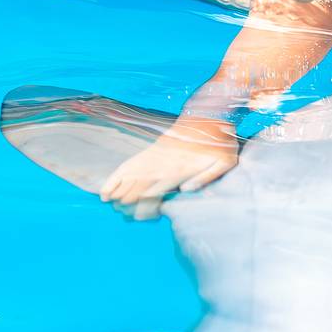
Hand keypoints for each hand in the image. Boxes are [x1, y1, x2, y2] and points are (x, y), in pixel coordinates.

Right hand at [99, 123, 238, 220]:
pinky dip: (117, 176)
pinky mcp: (151, 152)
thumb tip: (186, 189)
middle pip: (138, 186)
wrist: (208, 116)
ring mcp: (154, 157)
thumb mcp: (224, 160)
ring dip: (118, 189)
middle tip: (122, 212)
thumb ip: (207, 176)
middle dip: (128, 201)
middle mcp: (163, 163)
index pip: (154, 190)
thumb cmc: (219, 143)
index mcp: (179, 169)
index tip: (138, 215)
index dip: (144, 205)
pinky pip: (129, 164)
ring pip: (130, 176)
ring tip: (108, 201)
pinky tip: (107, 188)